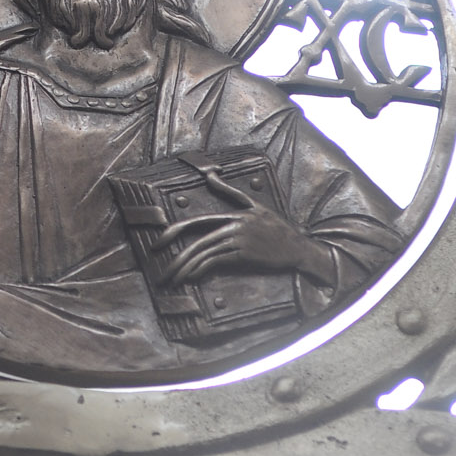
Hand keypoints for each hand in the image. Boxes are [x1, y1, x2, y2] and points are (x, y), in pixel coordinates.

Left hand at [156, 168, 336, 287]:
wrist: (297, 247)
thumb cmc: (276, 228)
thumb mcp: (255, 205)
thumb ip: (230, 192)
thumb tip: (210, 175)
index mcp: (233, 215)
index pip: (196, 223)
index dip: (174, 232)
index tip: (158, 243)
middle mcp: (233, 226)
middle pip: (197, 243)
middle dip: (177, 259)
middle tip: (161, 273)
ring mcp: (238, 240)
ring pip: (204, 255)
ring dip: (186, 269)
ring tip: (174, 280)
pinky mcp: (244, 255)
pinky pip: (217, 263)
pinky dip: (201, 271)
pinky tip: (192, 278)